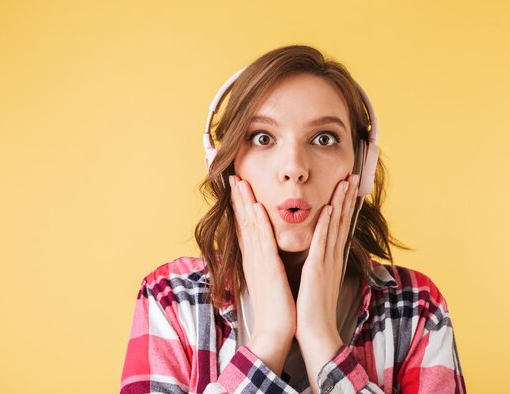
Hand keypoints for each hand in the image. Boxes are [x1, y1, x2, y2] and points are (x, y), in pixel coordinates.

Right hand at [229, 175, 295, 374]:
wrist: (275, 331)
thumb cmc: (276, 309)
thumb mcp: (269, 281)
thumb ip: (266, 265)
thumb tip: (266, 256)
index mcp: (255, 261)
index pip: (246, 228)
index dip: (240, 207)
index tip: (238, 189)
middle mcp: (253, 258)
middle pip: (243, 222)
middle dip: (238, 198)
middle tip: (232, 177)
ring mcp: (258, 262)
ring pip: (250, 225)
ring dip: (245, 201)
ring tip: (240, 181)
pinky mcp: (268, 267)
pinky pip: (262, 240)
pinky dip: (259, 221)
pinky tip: (256, 205)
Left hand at [295, 174, 359, 392]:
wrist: (316, 335)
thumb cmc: (313, 311)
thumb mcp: (318, 283)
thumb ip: (320, 266)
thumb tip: (319, 256)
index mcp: (331, 261)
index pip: (339, 227)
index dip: (344, 206)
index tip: (346, 187)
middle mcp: (332, 258)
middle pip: (341, 222)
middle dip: (346, 197)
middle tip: (351, 176)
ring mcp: (327, 263)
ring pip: (334, 227)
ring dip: (340, 203)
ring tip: (345, 182)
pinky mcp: (317, 270)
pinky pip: (322, 242)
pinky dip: (326, 224)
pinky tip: (328, 208)